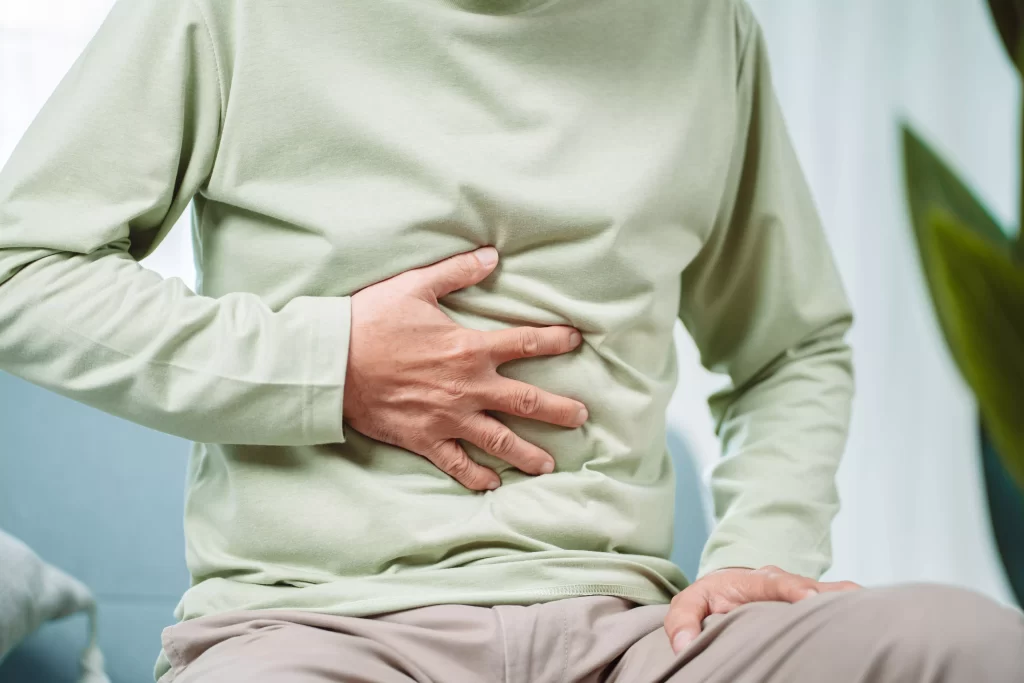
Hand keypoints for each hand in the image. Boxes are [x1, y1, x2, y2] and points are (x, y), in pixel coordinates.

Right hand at [344, 246, 587, 490]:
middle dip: (559, 410)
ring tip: (548, 465)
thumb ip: (457, 272)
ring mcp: (448, 418)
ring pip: (499, 440)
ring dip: (527, 454)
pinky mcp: (425, 439)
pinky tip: (492, 485)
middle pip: (527, 401)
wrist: (330, 363)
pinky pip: (457, 464)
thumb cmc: (370, 321)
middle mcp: (468, 387)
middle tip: (582, 416)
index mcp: (469, 348)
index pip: (525, 342)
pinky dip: (475, 477)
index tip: (576, 340)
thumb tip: (491, 256)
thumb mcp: (414, 286)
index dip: (555, 340)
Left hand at [665, 565, 861, 652]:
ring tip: (878, 620)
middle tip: (856, 613)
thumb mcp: (688, 604)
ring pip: (837, 596)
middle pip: (818, 589)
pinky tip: (878, 627)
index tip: (809, 599)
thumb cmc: (710, 598)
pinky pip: (843, 607)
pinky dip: (860, 614)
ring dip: (854, 607)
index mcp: (757, 581)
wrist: (727, 588)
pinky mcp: (818, 605)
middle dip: (835, 600)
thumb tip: (685, 644)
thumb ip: (683, 621)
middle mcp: (788, 582)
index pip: (778, 583)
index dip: (795, 590)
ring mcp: (807, 592)